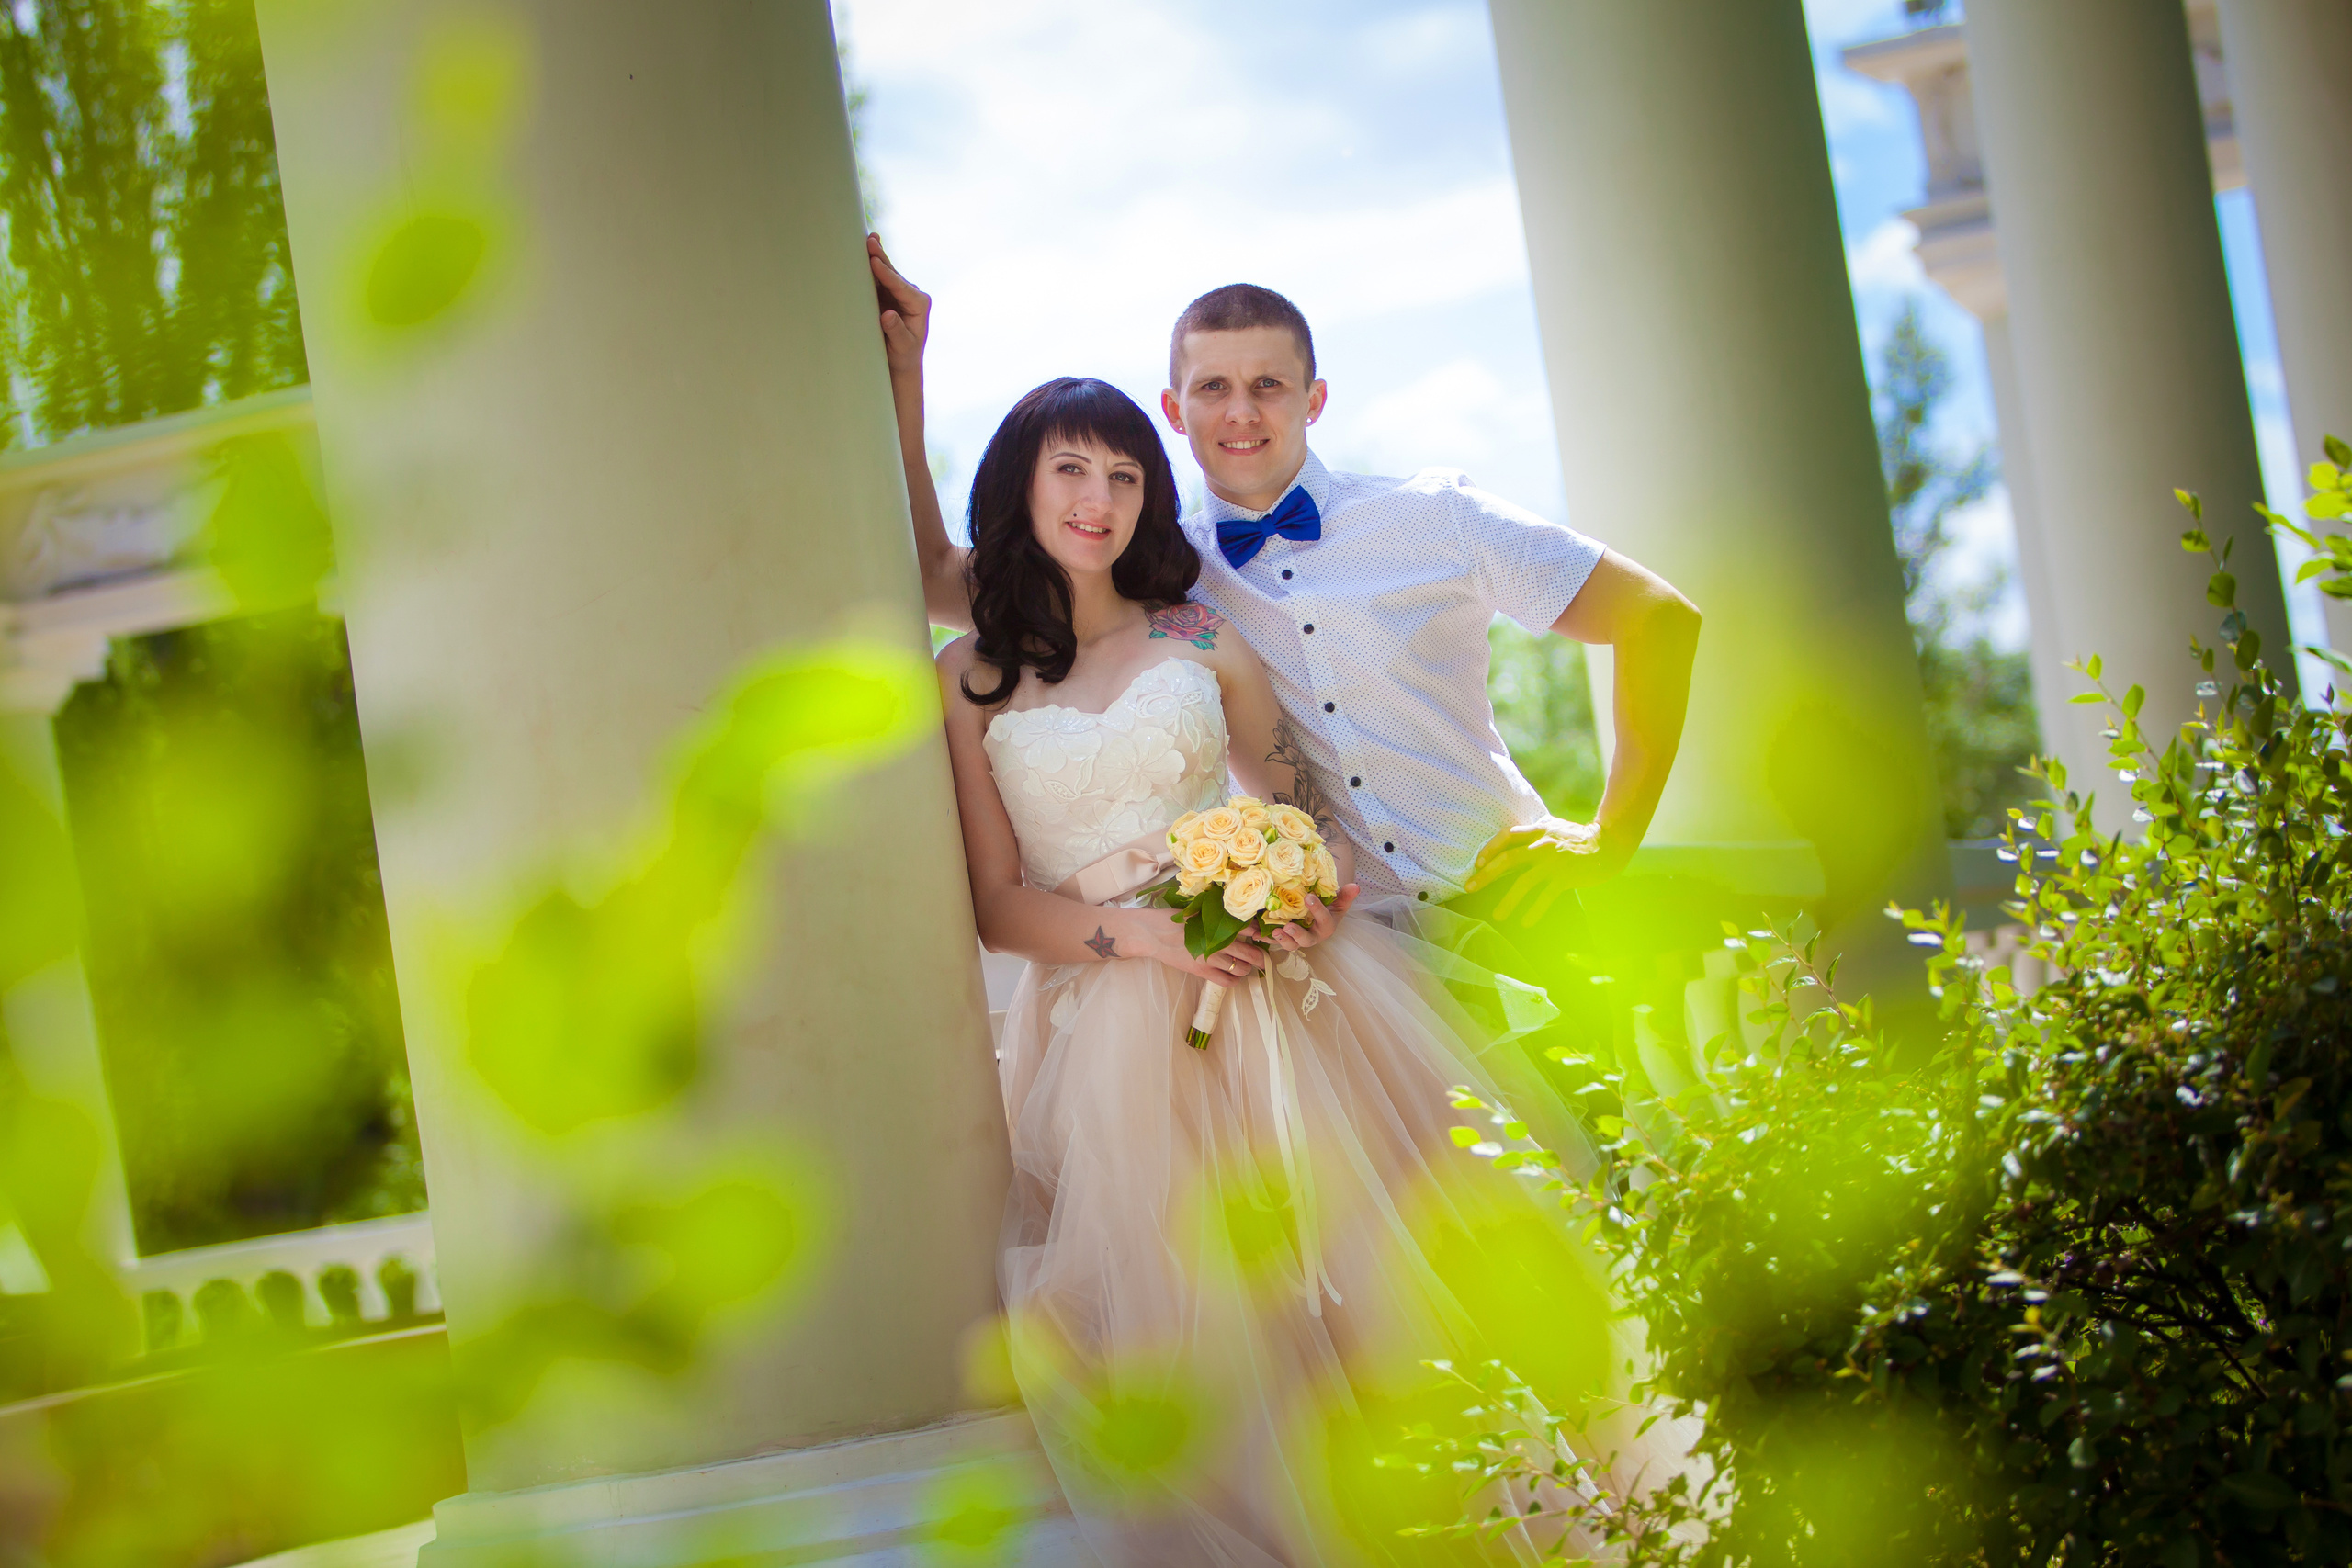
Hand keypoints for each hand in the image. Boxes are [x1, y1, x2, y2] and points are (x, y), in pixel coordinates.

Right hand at [868, 234, 928, 379]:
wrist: (902, 360)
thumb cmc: (904, 355)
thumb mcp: (902, 346)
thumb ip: (897, 332)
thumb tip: (888, 315)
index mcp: (919, 304)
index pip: (901, 286)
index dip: (887, 274)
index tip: (874, 262)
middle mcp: (911, 293)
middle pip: (893, 273)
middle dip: (881, 257)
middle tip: (870, 241)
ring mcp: (898, 292)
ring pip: (885, 272)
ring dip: (875, 255)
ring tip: (867, 239)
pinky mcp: (887, 293)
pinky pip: (877, 277)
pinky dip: (870, 264)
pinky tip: (864, 249)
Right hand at [1128, 907, 1268, 987]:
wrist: (1154, 934)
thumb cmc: (1175, 919)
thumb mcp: (1199, 911)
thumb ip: (1217, 916)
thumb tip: (1237, 918)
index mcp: (1219, 924)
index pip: (1249, 929)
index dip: (1259, 934)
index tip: (1261, 937)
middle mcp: (1219, 942)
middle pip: (1252, 953)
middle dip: (1260, 957)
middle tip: (1261, 957)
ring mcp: (1212, 959)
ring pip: (1242, 968)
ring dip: (1247, 968)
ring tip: (1244, 965)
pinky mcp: (1203, 972)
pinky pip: (1227, 982)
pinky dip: (1234, 980)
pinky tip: (1232, 975)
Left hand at [1267, 883, 1358, 952]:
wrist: (1316, 913)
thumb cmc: (1328, 906)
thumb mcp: (1338, 901)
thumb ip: (1345, 895)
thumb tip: (1355, 886)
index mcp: (1326, 926)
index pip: (1324, 920)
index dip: (1317, 910)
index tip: (1309, 897)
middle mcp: (1312, 936)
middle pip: (1306, 940)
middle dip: (1297, 935)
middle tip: (1288, 927)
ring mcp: (1297, 938)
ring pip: (1290, 944)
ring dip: (1281, 940)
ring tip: (1274, 932)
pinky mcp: (1284, 937)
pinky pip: (1274, 939)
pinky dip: (1264, 936)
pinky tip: (1255, 933)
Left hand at [1461, 817, 1622, 926]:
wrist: (1607, 844)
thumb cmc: (1576, 837)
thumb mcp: (1552, 827)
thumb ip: (1532, 833)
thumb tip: (1509, 842)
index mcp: (1537, 831)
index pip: (1506, 836)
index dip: (1489, 849)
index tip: (1477, 864)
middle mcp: (1541, 845)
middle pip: (1507, 860)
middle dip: (1486, 875)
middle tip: (1469, 888)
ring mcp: (1553, 862)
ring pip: (1523, 882)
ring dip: (1508, 900)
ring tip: (1497, 915)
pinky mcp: (1565, 877)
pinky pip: (1545, 897)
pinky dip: (1534, 910)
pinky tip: (1526, 922)